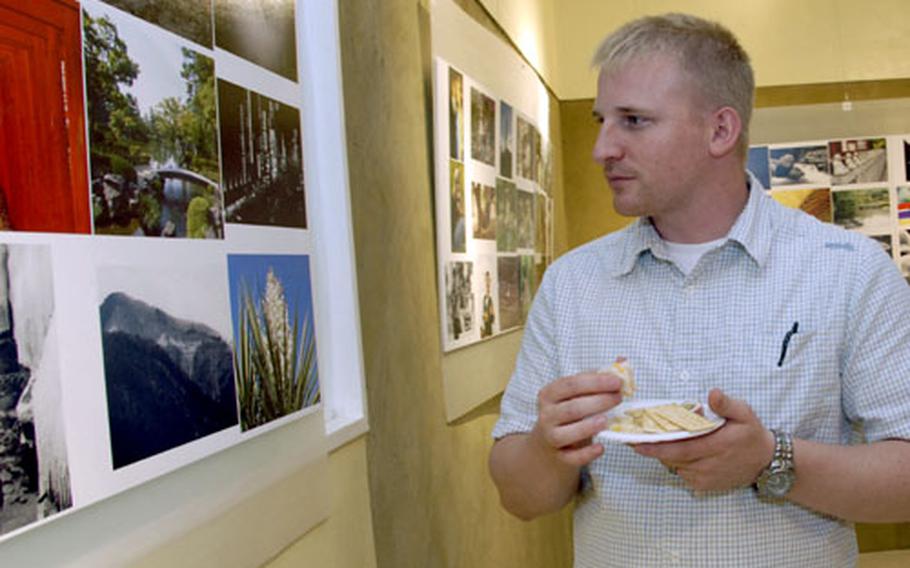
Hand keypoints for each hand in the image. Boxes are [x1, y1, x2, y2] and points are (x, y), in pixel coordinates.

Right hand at [530, 369, 623, 467]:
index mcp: (549, 394)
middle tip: (619, 398)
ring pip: (567, 432)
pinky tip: (601, 447)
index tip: (617, 381)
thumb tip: (622, 361)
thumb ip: (597, 378)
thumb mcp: (576, 394)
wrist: (547, 444)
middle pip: (572, 408)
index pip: (571, 384)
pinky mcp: (558, 456)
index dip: (596, 382)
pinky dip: (586, 454)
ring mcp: (550, 437)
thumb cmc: (568, 413)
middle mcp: (546, 415)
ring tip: (607, 420)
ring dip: (588, 426)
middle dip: (598, 402)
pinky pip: (571, 457)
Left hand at [632, 389, 774, 491]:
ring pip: (674, 466)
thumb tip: (712, 393)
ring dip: (664, 455)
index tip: (636, 443)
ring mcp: (705, 478)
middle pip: (672, 458)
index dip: (656, 448)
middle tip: (634, 438)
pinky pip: (682, 473)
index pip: (679, 449)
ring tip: (655, 440)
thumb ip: (727, 404)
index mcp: (716, 446)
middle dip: (652, 449)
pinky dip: (676, 463)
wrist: (765, 463)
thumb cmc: (752, 435)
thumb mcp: (745, 414)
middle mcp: (708, 465)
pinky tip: (676, 450)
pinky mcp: (704, 485)